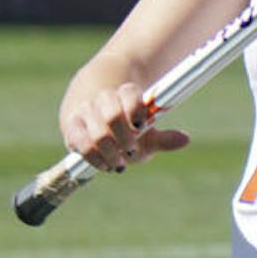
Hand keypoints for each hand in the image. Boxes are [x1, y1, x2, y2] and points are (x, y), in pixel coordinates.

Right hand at [60, 83, 188, 172]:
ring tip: (119, 162)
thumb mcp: (144, 132)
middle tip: (131, 150)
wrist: (91, 112)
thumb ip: (163, 139)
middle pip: (112, 114)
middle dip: (125, 138)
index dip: (136, 111)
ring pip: (98, 132)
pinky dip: (96, 158)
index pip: (130, 94)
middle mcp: (102, 98)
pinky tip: (105, 164)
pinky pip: (82, 144)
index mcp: (125, 92)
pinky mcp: (71, 127)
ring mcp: (85, 111)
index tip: (141, 127)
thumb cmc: (124, 127)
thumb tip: (185, 140)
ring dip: (112, 152)